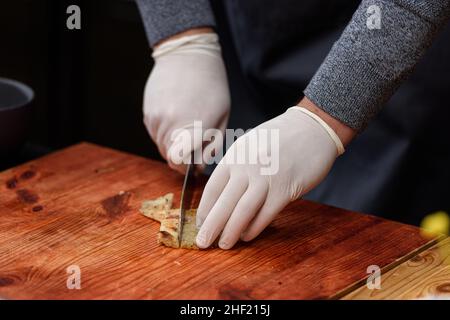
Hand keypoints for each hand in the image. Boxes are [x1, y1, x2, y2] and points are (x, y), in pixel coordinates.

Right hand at [143, 31, 229, 172]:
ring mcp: (156, 119)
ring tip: (186, 124)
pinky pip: (155, 133)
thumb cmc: (211, 85)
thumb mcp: (222, 116)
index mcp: (193, 127)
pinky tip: (176, 115)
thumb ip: (211, 145)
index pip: (178, 162)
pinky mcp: (148, 113)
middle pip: (168, 157)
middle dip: (181, 157)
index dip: (185, 168)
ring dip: (173, 144)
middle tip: (193, 144)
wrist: (187, 55)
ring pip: (161, 146)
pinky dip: (165, 132)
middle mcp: (170, 125)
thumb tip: (198, 166)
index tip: (192, 164)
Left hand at [195, 106, 345, 248]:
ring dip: (231, 231)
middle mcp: (247, 167)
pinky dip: (254, 228)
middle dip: (211, 226)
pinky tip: (247, 236)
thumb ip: (236, 166)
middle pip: (224, 203)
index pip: (213, 188)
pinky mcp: (286, 189)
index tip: (199, 224)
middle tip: (202, 243)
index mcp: (236, 155)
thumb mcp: (250, 144)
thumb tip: (222, 194)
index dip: (204, 209)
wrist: (313, 127)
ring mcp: (266, 178)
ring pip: (242, 211)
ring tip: (224, 245)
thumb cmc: (280, 138)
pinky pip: (266, 213)